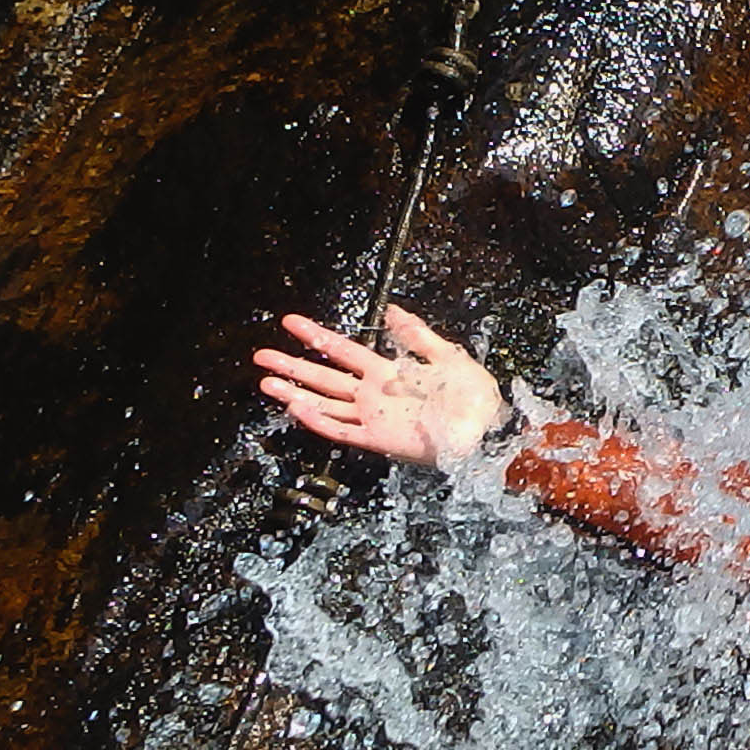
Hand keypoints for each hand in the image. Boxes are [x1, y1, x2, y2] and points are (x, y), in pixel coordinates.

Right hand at [251, 304, 550, 467]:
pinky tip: (297, 406)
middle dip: (292, 365)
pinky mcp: (379, 439)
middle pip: (324, 377)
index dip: (316, 336)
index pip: (342, 351)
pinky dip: (318, 420)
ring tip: (266, 382)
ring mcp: (373, 417)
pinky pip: (341, 429)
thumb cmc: (474, 396)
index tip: (290, 322)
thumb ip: (415, 335)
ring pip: (325, 404)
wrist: (487, 429)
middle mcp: (374, 394)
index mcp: (387, 371)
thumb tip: (391, 311)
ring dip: (295, 393)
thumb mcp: (446, 355)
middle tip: (262, 356)